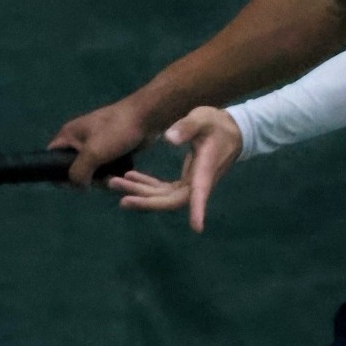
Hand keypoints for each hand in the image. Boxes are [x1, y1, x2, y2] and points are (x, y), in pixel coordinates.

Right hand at [47, 98, 151, 185]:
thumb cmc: (116, 131)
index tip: (69, 185)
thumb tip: (78, 186)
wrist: (147, 117)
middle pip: (73, 167)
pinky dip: (111, 173)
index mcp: (69, 135)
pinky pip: (106, 167)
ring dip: (100, 178)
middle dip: (84, 179)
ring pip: (91, 170)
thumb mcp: (92, 152)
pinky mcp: (112, 150)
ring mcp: (97, 144)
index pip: (51, 157)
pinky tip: (120, 174)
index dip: (56, 173)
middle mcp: (79, 140)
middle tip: (97, 181)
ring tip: (112, 178)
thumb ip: (78, 172)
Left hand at [105, 106, 241, 232]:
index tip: (197, 227)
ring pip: (164, 197)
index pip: (201, 193)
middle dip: (147, 201)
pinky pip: (163, 189)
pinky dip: (146, 186)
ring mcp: (190, 185)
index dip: (198, 209)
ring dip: (140, 193)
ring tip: (114, 183)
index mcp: (205, 169)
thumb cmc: (218, 125)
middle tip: (121, 197)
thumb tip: (168, 139)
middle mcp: (198, 183)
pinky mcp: (185, 181)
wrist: (231, 132)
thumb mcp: (203, 118)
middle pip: (172, 201)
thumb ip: (187, 127)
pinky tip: (130, 178)